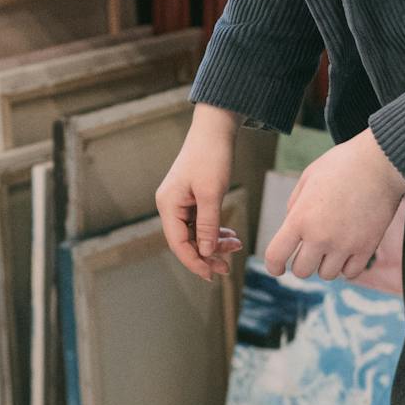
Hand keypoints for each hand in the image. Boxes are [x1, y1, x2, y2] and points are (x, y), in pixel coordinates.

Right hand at [155, 105, 247, 278]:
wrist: (214, 130)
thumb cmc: (211, 156)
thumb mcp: (211, 193)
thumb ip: (208, 225)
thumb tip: (206, 253)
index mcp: (168, 205)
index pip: (178, 243)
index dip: (195, 262)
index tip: (212, 275)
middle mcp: (170, 205)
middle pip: (186, 241)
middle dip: (207, 255)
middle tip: (227, 268)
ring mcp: (179, 202)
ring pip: (195, 234)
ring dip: (214, 243)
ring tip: (236, 246)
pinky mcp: (190, 198)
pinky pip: (200, 223)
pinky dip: (215, 231)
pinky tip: (230, 236)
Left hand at [263, 130, 404, 280]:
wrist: (380, 162)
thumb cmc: (341, 165)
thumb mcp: (307, 179)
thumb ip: (295, 206)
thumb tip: (293, 232)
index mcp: (300, 218)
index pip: (276, 256)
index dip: (273, 266)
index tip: (277, 267)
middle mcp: (320, 236)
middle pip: (302, 271)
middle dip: (302, 262)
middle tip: (309, 250)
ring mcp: (345, 244)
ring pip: (327, 275)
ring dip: (325, 264)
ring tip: (331, 247)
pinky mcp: (367, 247)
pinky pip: (351, 273)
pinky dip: (346, 266)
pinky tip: (347, 251)